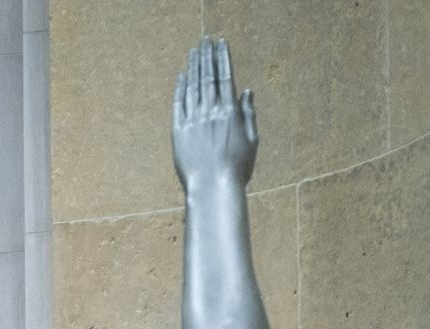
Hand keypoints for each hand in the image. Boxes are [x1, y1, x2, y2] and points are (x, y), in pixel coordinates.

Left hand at [172, 37, 256, 190]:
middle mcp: (210, 112)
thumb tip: (247, 91)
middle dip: (207, 56)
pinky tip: (181, 76)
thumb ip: (248, 113)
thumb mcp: (251, 139)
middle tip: (205, 41)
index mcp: (230, 112)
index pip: (226, 76)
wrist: (213, 187)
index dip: (222, 58)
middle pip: (207, 77)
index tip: (221, 44)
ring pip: (192, 87)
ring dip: (192, 67)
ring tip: (193, 52)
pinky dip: (180, 88)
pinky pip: (178, 104)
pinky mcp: (178, 131)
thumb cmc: (236, 167)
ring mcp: (193, 120)